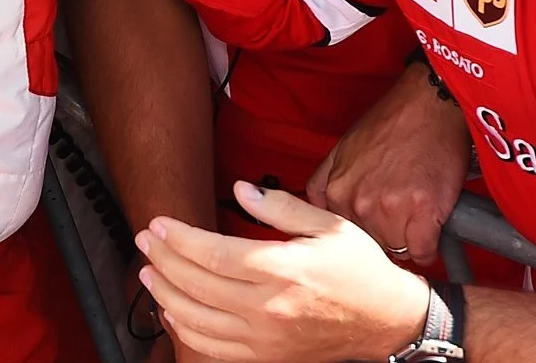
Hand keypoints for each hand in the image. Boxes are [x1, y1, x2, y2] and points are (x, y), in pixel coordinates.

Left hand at [139, 182, 430, 362]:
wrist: (389, 321)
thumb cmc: (360, 270)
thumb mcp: (329, 225)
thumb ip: (280, 206)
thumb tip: (239, 190)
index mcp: (283, 271)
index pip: (212, 254)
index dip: (177, 238)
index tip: (158, 224)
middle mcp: (270, 308)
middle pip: (196, 284)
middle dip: (162, 259)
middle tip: (145, 240)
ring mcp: (267, 338)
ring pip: (196, 319)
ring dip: (164, 294)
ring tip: (148, 272)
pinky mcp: (268, 357)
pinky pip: (214, 348)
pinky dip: (185, 331)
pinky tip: (172, 311)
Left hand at [306, 61, 469, 265]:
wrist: (429, 106)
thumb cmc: (391, 123)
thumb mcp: (343, 149)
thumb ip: (327, 181)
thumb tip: (318, 206)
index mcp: (336, 190)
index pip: (345, 234)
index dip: (365, 230)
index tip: (377, 224)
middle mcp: (357, 202)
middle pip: (372, 243)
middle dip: (387, 233)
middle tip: (403, 214)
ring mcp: (389, 209)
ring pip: (398, 249)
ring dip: (410, 239)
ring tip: (419, 214)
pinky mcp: (423, 214)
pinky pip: (423, 253)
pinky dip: (430, 246)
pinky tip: (432, 228)